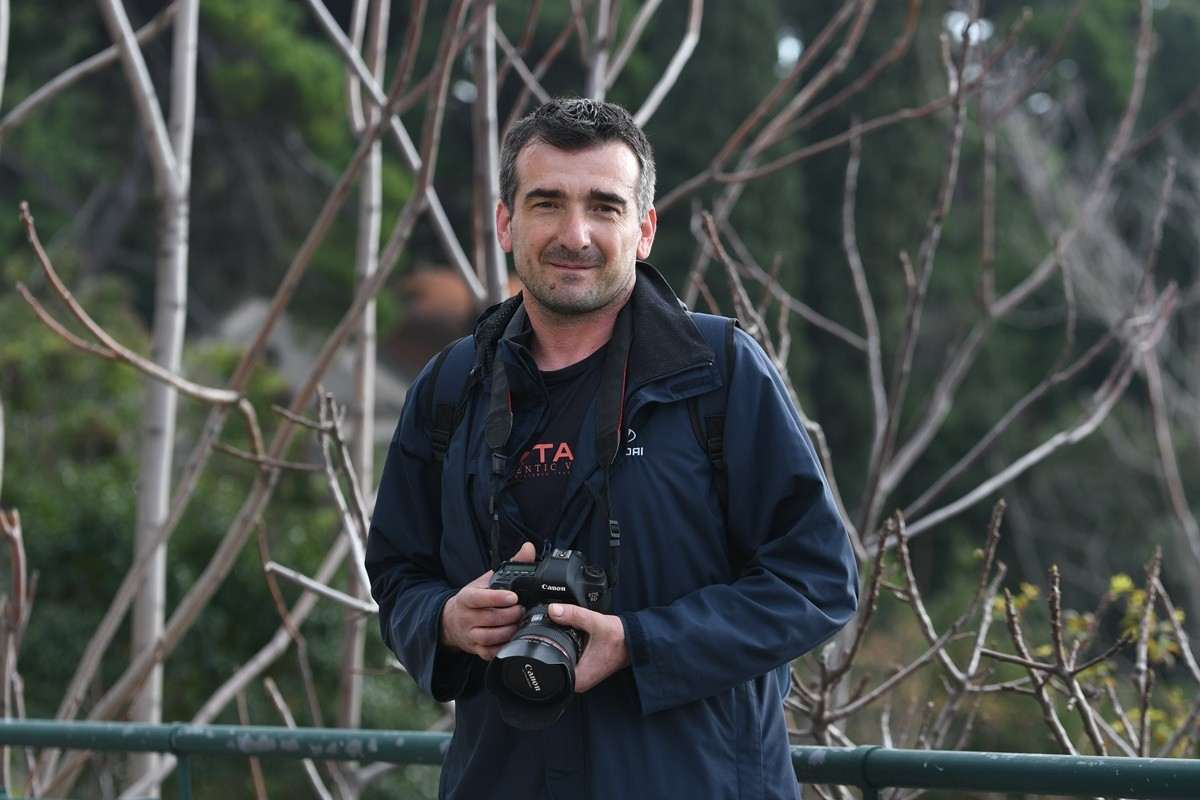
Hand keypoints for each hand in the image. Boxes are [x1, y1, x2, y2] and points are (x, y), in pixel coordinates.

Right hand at [440, 542, 535, 659]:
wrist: (451, 622)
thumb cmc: (474, 599)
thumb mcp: (486, 579)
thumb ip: (510, 564)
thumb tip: (528, 548)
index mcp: (467, 598)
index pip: (480, 598)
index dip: (497, 598)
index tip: (513, 597)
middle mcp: (466, 617)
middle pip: (491, 618)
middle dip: (511, 614)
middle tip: (523, 609)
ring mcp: (470, 635)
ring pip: (492, 636)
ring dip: (510, 630)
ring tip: (521, 622)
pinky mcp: (476, 650)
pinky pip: (492, 652)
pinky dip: (505, 646)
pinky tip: (514, 638)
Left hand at [548, 603, 629, 692]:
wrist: (635, 641)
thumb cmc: (620, 638)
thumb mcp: (596, 623)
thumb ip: (574, 615)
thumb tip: (553, 610)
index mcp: (577, 679)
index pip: (548, 671)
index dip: (541, 653)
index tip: (540, 637)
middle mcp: (578, 682)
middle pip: (550, 666)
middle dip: (549, 647)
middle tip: (552, 631)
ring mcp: (581, 677)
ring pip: (558, 662)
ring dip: (558, 647)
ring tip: (564, 633)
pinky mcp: (584, 669)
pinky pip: (567, 659)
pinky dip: (566, 648)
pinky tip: (570, 636)